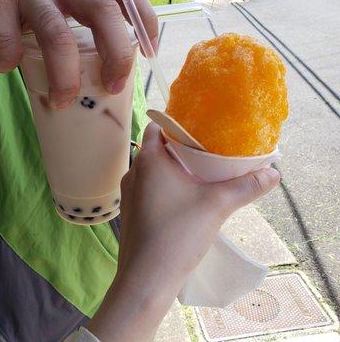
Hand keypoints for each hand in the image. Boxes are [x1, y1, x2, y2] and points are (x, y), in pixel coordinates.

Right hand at [0, 0, 157, 107]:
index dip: (143, 18)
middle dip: (116, 53)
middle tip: (114, 86)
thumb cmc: (21, 2)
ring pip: (57, 34)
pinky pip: (8, 44)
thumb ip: (75, 29)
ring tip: (61, 101)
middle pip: (102, 11)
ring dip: (64, 77)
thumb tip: (99, 78)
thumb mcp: (55, 6)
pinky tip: (3, 64)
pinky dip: (7, 63)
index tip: (151, 51)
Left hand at [88, 123, 279, 340]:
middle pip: (156, 149)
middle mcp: (134, 172)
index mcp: (148, 160)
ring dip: (173, 169)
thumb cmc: (177, 233)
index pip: (156, 126)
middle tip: (206, 152)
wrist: (146, 279)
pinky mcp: (131, 213)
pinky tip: (184, 200)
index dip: (176, 123)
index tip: (198, 129)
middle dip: (180, 148)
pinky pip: (148, 189)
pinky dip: (164, 187)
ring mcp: (130, 194)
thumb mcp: (217, 205)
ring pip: (152, 171)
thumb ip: (246, 186)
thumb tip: (273, 173)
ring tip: (198, 176)